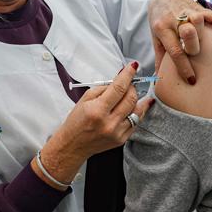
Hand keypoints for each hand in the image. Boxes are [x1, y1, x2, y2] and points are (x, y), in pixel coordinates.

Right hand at [35, 62, 153, 188]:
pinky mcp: (122, 139)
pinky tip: (139, 104)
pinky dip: (138, 111)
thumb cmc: (76, 121)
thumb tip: (120, 78)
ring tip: (132, 92)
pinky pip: (136, 122)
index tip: (133, 66)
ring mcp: (117, 132)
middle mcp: (109, 123)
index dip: (128, 75)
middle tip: (129, 82)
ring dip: (137, 98)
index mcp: (97, 110)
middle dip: (132, 86)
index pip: (118, 88)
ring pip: (137, 110)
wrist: (72, 145)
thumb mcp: (85, 100)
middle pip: (131, 98)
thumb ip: (104, 88)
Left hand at [148, 0, 211, 84]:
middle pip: (187, 32)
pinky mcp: (199, 7)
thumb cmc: (160, 22)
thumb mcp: (156, 39)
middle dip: (193, 47)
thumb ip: (160, 58)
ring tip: (211, 47)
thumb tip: (160, 80)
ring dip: (204, 33)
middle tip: (197, 57)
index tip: (192, 80)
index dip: (184, 67)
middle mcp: (175, 19)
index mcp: (162, 29)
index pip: (175, 50)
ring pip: (198, 20)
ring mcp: (188, 12)